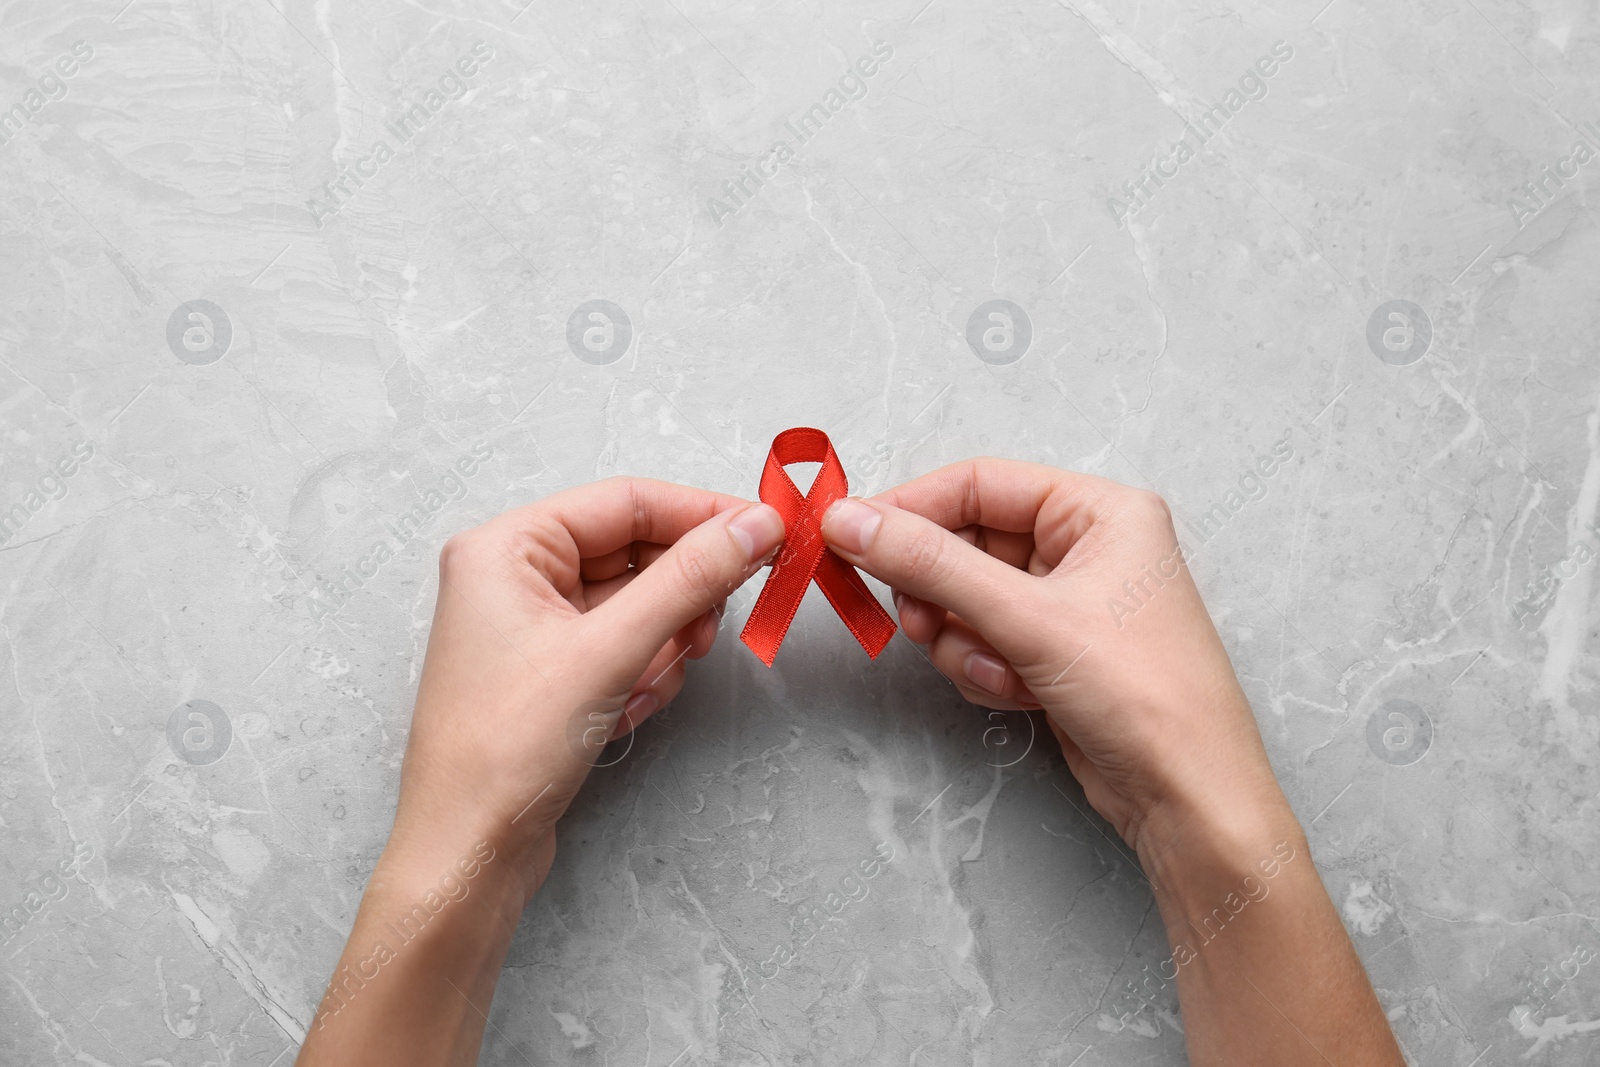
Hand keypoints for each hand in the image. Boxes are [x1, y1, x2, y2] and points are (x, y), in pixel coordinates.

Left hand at [388, 477, 784, 901]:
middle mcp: (512, 576)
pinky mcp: (551, 672)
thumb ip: (688, 579)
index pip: (626, 501)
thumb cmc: (505, 750)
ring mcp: (531, 626)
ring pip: (637, 604)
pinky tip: (627, 711)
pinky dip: (643, 673)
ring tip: (647, 684)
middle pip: (634, 552)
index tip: (765, 533)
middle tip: (713, 626)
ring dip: (661, 643)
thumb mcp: (610, 652)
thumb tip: (754, 524)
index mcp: (505, 547)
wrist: (468, 852)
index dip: (702, 515)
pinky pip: (623, 645)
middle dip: (679, 594)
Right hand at [820, 458, 1290, 863]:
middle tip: (918, 623)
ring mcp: (1070, 603)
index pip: (979, 483)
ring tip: (996, 671)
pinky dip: (984, 668)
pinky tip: (1017, 695)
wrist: (1188, 798)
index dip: (910, 509)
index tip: (849, 536)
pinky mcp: (1055, 653)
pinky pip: (984, 640)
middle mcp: (1087, 546)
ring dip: (963, 640)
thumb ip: (930, 564)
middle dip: (939, 592)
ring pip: (967, 599)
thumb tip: (851, 520)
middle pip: (967, 543)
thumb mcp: (1026, 618)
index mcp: (1101, 510)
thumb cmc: (1142, 694)